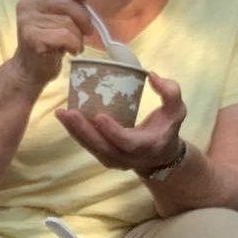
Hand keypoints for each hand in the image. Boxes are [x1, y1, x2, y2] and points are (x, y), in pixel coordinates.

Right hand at [11, 0, 94, 86]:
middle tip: (89, 31)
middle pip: (64, 2)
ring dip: (78, 36)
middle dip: (83, 17)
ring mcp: (26, 21)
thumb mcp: (56, 17)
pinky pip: (64, 36)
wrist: (31, 69)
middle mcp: (26, 5)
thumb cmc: (48, 42)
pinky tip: (71, 51)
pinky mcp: (32, 37)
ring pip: (67, 21)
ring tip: (75, 45)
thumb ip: (67, 4)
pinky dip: (74, 44)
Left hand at [56, 72, 188, 175]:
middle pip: (103, 147)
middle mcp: (128, 158)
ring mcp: (114, 161)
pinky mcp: (104, 158)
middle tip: (69, 112)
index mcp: (146, 146)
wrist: (160, 158)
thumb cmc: (167, 129)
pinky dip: (76, 133)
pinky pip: (88, 146)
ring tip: (61, 114)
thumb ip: (170, 92)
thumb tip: (152, 76)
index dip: (113, 132)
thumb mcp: (177, 110)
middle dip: (84, 131)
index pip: (126, 142)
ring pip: (92, 148)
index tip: (99, 116)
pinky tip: (65, 118)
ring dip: (75, 132)